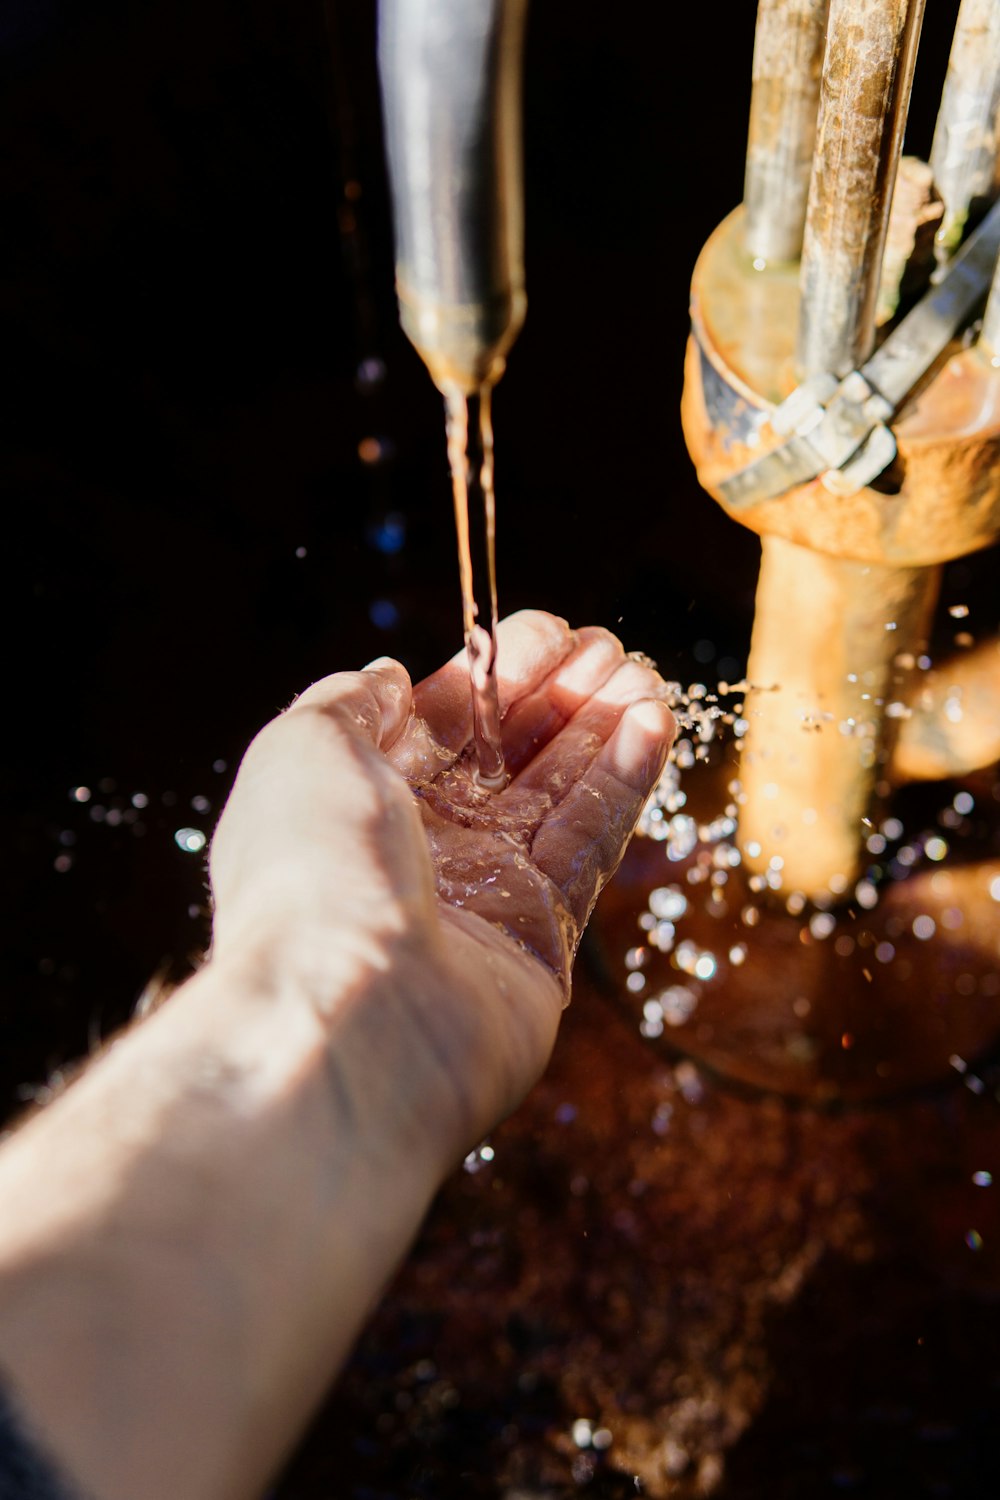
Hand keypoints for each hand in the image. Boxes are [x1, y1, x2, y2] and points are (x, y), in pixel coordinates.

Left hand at [210, 610, 674, 1150]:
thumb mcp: (304, 747)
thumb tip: (389, 675)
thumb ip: (351, 702)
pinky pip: (587, 845)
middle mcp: (421, 847)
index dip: (496, 672)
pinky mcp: (539, 939)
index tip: (549, 629)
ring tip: (647, 678)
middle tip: (612, 649)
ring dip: (603, 731)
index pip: (442, 722)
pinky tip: (653, 726)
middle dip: (558, 697)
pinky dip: (621, 784)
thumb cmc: (312, 871)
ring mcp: (482, 895)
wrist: (350, 1015)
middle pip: (507, 755)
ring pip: (557, 795)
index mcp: (358, 800)